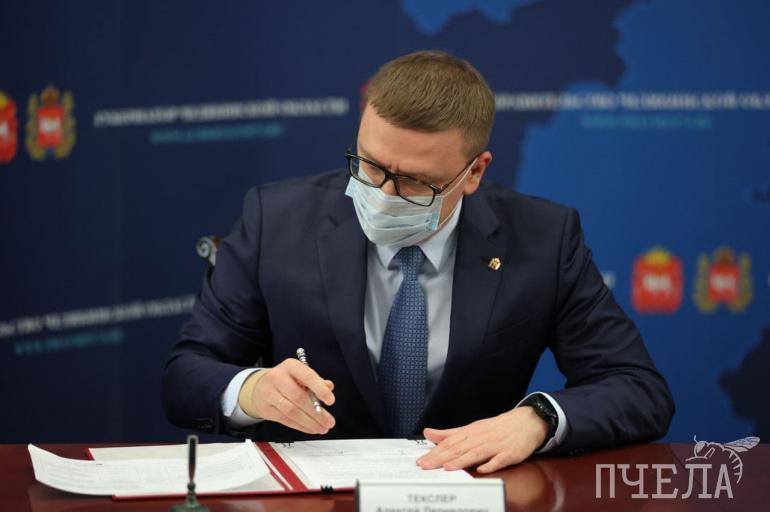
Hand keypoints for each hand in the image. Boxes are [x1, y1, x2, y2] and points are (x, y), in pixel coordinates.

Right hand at [238, 358, 335, 434]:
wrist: (260, 386)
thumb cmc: (286, 380)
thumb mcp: (301, 375)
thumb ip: (316, 381)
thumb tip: (329, 387)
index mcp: (290, 366)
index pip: (307, 376)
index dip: (320, 389)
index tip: (331, 401)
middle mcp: (278, 377)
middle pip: (299, 397)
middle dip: (317, 412)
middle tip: (329, 422)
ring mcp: (269, 393)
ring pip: (292, 411)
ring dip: (309, 422)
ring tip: (322, 428)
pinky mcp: (265, 408)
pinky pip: (285, 419)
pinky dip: (301, 426)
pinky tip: (311, 428)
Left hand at [417, 406, 548, 472]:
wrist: (526, 422)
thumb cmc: (496, 428)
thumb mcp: (471, 428)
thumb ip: (449, 433)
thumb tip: (428, 433)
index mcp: (470, 432)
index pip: (449, 443)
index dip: (434, 452)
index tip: (421, 462)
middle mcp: (481, 437)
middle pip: (459, 448)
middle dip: (441, 458)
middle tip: (426, 466)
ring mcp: (496, 445)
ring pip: (476, 453)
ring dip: (462, 460)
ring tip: (448, 467)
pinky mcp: (510, 453)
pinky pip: (500, 459)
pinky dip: (491, 464)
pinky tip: (482, 469)